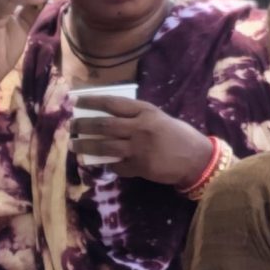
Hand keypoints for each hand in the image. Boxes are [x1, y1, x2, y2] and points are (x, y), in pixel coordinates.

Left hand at [70, 96, 212, 188]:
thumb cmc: (179, 136)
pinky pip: (117, 166)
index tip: (76, 102)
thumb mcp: (160, 118)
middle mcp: (140, 127)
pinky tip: (99, 163)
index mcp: (146, 111)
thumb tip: (111, 118)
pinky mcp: (140, 167)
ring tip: (74, 146)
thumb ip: (138, 117)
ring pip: (105, 147)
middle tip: (72, 127)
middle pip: (104, 125)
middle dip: (84, 126)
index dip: (92, 102)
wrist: (197, 158)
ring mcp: (139, 148)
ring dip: (86, 147)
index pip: (112, 103)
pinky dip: (107, 164)